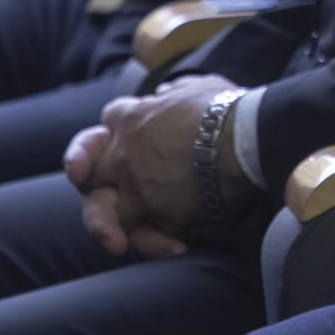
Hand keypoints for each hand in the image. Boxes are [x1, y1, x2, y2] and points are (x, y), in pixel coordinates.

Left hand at [61, 76, 260, 257]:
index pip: (110, 121)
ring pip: (104, 215)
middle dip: (89, 182)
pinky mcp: (158, 215)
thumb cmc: (227, 109)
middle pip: (88, 173)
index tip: (125, 137)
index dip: (115, 129)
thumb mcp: (199, 87)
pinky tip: (178, 247)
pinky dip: (160, 244)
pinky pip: (149, 236)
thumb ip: (176, 93)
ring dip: (109, 230)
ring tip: (118, 244)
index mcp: (133, 119)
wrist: (245, 136)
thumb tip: (166, 93)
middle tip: (105, 192)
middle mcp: (125, 155)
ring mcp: (137, 187)